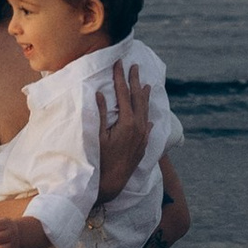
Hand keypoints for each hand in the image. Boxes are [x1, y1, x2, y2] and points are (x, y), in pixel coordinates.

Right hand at [91, 60, 151, 203]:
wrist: (112, 182)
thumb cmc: (101, 159)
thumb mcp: (98, 135)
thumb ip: (101, 114)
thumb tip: (100, 94)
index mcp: (127, 122)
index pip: (123, 94)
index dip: (120, 78)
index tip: (119, 64)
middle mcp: (139, 127)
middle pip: (138, 98)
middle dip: (135, 81)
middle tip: (135, 66)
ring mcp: (143, 136)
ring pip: (145, 111)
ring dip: (144, 97)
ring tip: (146, 84)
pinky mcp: (143, 145)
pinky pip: (148, 126)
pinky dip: (147, 117)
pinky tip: (149, 116)